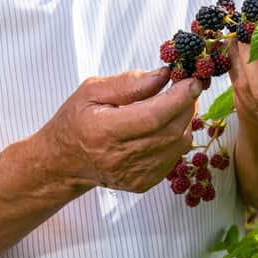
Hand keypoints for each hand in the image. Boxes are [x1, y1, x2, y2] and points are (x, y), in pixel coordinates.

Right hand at [35, 67, 200, 192]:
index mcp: (103, 132)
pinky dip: (176, 136)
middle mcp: (120, 158)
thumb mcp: (92, 91)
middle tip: (187, 86)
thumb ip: (130, 82)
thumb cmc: (76, 121)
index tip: (192, 80)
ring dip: (184, 119)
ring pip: (178, 144)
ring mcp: (134, 175)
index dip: (179, 97)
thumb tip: (165, 74)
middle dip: (187, 105)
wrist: (64, 162)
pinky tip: (164, 124)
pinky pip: (174, 155)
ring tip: (175, 103)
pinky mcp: (143, 183)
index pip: (153, 117)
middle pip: (171, 131)